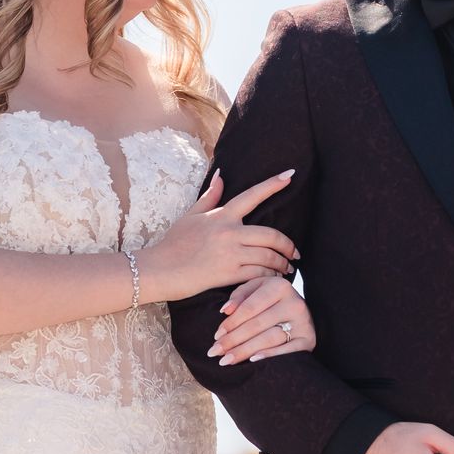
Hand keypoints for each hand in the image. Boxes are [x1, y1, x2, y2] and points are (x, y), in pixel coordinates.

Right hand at [138, 169, 298, 302]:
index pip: (252, 195)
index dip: (274, 184)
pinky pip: (259, 274)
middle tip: (295, 253)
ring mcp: (230, 253)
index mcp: (221, 215)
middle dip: (288, 245)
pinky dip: (269, 277)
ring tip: (286, 269)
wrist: (158, 270)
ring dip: (282, 264)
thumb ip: (210, 197)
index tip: (291, 174)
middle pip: (271, 234)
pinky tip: (272, 280)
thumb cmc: (173, 244)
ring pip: (268, 256)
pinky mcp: (228, 273)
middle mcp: (229, 231)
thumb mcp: (190, 216)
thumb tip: (221, 174)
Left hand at [207, 276, 316, 364]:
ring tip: (226, 360)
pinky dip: (270, 355)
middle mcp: (294, 302)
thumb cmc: (269, 301)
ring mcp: (303, 322)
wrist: (297, 313)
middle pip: (257, 324)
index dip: (231, 322)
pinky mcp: (309, 339)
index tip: (216, 336)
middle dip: (233, 340)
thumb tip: (225, 310)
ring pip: (269, 338)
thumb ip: (239, 295)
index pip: (250, 307)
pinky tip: (253, 361)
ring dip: (245, 350)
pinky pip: (288, 350)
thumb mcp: (255, 290)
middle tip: (215, 352)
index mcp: (280, 286)